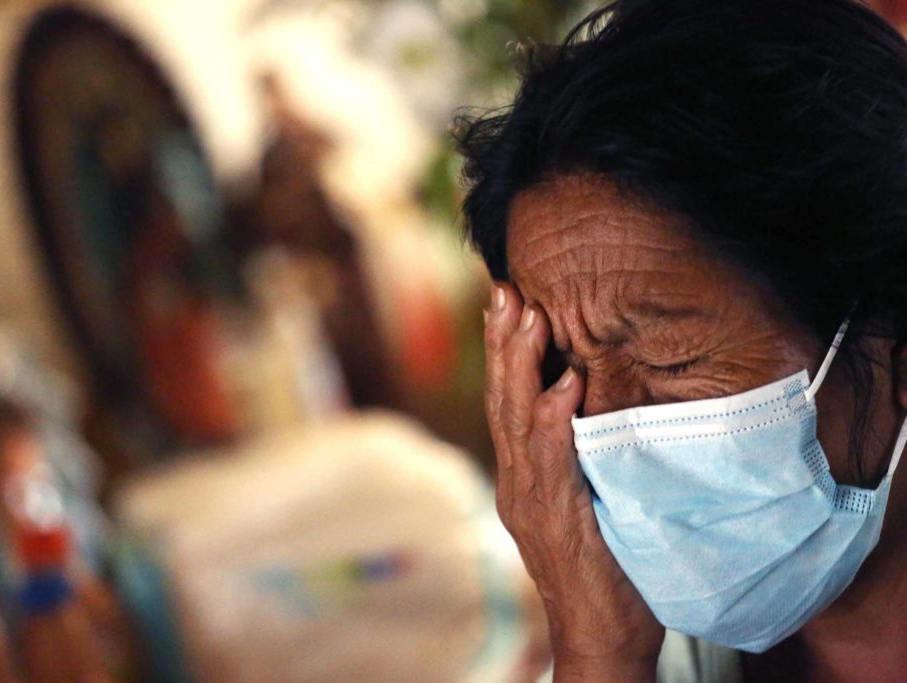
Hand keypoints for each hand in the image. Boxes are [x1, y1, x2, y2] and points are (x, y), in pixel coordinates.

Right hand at [483, 283, 663, 681]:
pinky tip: (561, 385)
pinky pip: (551, 461)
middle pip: (502, 399)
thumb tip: (590, 408)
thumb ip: (578, 458)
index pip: (508, 402)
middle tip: (505, 289)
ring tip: (526, 315)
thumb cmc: (605, 569)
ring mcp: (530, 500)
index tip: (509, 302)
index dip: (505, 352)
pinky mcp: (554, 518)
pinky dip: (553, 420)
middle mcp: (518, 481)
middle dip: (503, 342)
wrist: (598, 638)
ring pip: (516, 420)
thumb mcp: (587, 502)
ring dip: (520, 366)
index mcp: (523, 475)